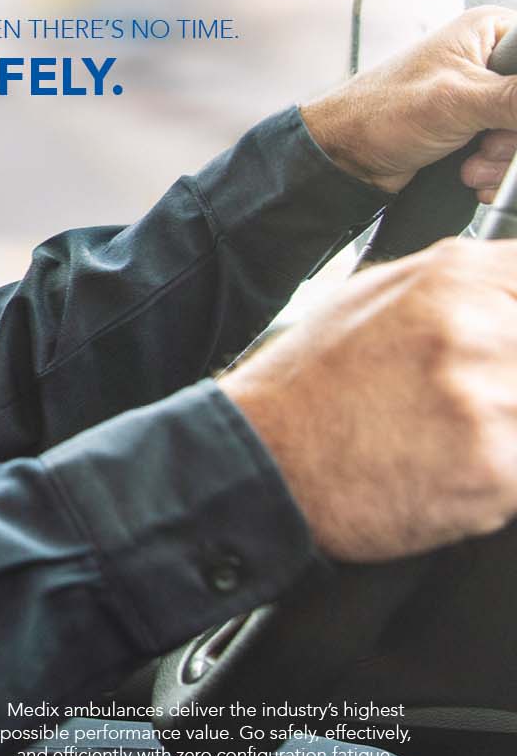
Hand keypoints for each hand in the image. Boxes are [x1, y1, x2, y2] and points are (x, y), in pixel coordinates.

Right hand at [222, 239, 516, 561]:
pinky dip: (496, 476)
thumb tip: (510, 290)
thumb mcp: (375, 294)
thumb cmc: (312, 381)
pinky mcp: (496, 473)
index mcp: (455, 279)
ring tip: (444, 434)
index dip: (515, 313)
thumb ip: (461, 284)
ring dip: (502, 429)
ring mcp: (490, 403)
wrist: (263, 459)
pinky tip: (443, 467)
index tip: (502, 344)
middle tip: (454, 397)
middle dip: (505, 378)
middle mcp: (478, 332)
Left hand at [301, 6, 516, 195]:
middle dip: (512, 138)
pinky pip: (508, 154)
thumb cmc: (378, 113)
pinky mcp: (475, 128)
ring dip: (502, 160)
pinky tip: (469, 173)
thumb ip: (515, 99)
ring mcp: (482, 96)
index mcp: (488, 31)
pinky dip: (494, 171)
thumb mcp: (458, 100)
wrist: (346, 156)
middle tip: (484, 145)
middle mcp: (487, 60)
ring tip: (469, 163)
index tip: (508, 120)